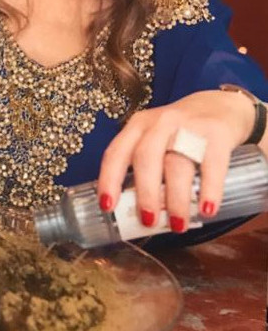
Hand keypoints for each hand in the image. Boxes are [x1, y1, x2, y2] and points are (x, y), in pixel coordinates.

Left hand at [97, 90, 254, 232]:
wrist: (223, 106)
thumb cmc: (182, 132)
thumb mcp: (157, 141)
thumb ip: (147, 170)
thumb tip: (139, 217)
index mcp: (138, 126)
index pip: (116, 152)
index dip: (109, 180)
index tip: (107, 207)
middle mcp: (160, 123)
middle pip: (146, 157)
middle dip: (145, 193)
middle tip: (148, 221)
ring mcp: (189, 126)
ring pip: (177, 163)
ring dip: (176, 198)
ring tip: (178, 225)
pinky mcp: (217, 132)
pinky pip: (211, 164)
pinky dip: (209, 189)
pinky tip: (206, 210)